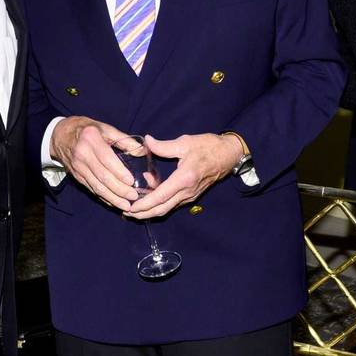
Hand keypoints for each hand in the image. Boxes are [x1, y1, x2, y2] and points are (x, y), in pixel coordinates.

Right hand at [50, 116, 137, 209]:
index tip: (131, 181)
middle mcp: (83, 155)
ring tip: (126, 206)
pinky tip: (114, 203)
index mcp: (91, 139)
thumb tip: (142, 151)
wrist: (60, 135)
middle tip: (133, 197)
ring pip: (97, 186)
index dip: (119, 172)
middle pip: (102, 176)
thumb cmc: (86, 130)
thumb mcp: (104, 127)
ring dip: (112, 198)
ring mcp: (78, 168)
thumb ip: (123, 139)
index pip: (106, 159)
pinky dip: (103, 198)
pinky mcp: (77, 176)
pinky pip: (92, 189)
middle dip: (119, 189)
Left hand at [126, 133, 243, 219]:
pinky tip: (149, 195)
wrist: (228, 155)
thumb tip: (147, 141)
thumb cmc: (208, 147)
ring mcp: (190, 196)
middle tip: (126, 212)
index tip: (130, 207)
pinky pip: (173, 203)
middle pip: (162, 209)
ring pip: (167, 208)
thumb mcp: (185, 142)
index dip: (144, 204)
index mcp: (184, 179)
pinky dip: (159, 203)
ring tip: (133, 208)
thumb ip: (164, 146)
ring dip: (150, 210)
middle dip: (143, 213)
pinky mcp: (191, 195)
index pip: (160, 197)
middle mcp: (187, 191)